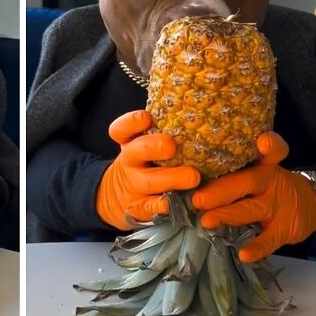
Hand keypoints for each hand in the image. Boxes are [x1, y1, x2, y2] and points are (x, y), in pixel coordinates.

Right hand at [96, 110, 200, 229]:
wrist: (118, 195)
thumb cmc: (145, 162)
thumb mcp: (143, 144)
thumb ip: (162, 130)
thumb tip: (198, 106)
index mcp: (130, 142)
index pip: (122, 129)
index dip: (131, 122)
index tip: (146, 118)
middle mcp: (130, 161)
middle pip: (135, 151)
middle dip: (153, 147)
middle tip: (171, 146)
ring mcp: (135, 185)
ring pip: (149, 181)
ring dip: (171, 178)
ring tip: (193, 177)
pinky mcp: (140, 208)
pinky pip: (151, 208)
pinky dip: (164, 206)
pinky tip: (177, 203)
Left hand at [191, 132, 315, 262]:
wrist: (310, 204)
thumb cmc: (267, 183)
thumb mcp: (256, 168)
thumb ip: (230, 166)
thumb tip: (184, 170)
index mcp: (263, 163)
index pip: (273, 150)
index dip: (270, 145)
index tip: (263, 140)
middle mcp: (270, 181)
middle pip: (247, 182)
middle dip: (220, 191)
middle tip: (197, 199)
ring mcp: (277, 206)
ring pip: (251, 209)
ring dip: (228, 216)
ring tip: (207, 222)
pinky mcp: (284, 229)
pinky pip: (269, 240)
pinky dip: (256, 248)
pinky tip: (243, 254)